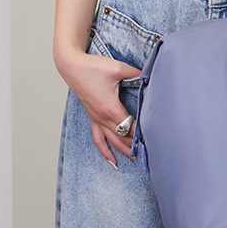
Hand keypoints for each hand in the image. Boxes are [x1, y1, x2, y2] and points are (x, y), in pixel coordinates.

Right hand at [56, 47, 141, 167]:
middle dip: (137, 146)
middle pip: (123, 137)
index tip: (155, 138)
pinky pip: (98, 138)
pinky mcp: (92, 117)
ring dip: (124, 151)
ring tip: (137, 161)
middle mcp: (102, 117)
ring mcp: (96, 118)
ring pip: (112, 141)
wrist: (71, 66)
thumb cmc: (92, 67)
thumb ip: (137, 73)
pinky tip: (112, 161)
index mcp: (110, 108)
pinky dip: (105, 151)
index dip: (143, 132)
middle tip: (151, 155)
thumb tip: (151, 76)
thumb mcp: (119, 68)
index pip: (131, 125)